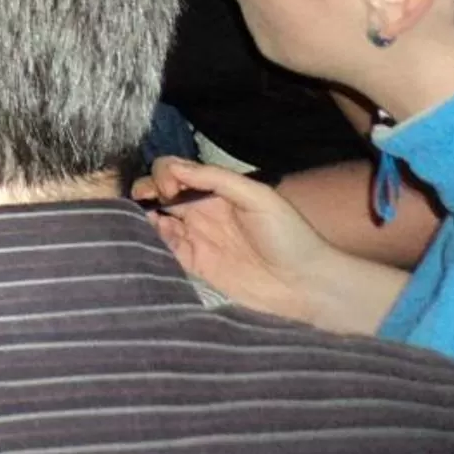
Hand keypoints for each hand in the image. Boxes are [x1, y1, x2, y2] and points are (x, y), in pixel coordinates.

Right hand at [140, 156, 339, 323]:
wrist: (308, 285)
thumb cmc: (289, 236)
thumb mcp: (258, 197)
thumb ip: (216, 179)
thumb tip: (173, 168)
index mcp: (216, 191)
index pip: (177, 172)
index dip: (164, 173)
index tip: (169, 187)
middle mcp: (202, 211)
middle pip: (160, 192)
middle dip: (146, 189)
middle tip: (148, 199)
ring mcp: (197, 238)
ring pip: (158, 219)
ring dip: (145, 214)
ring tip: (147, 217)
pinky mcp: (196, 265)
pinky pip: (166, 249)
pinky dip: (154, 239)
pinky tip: (157, 235)